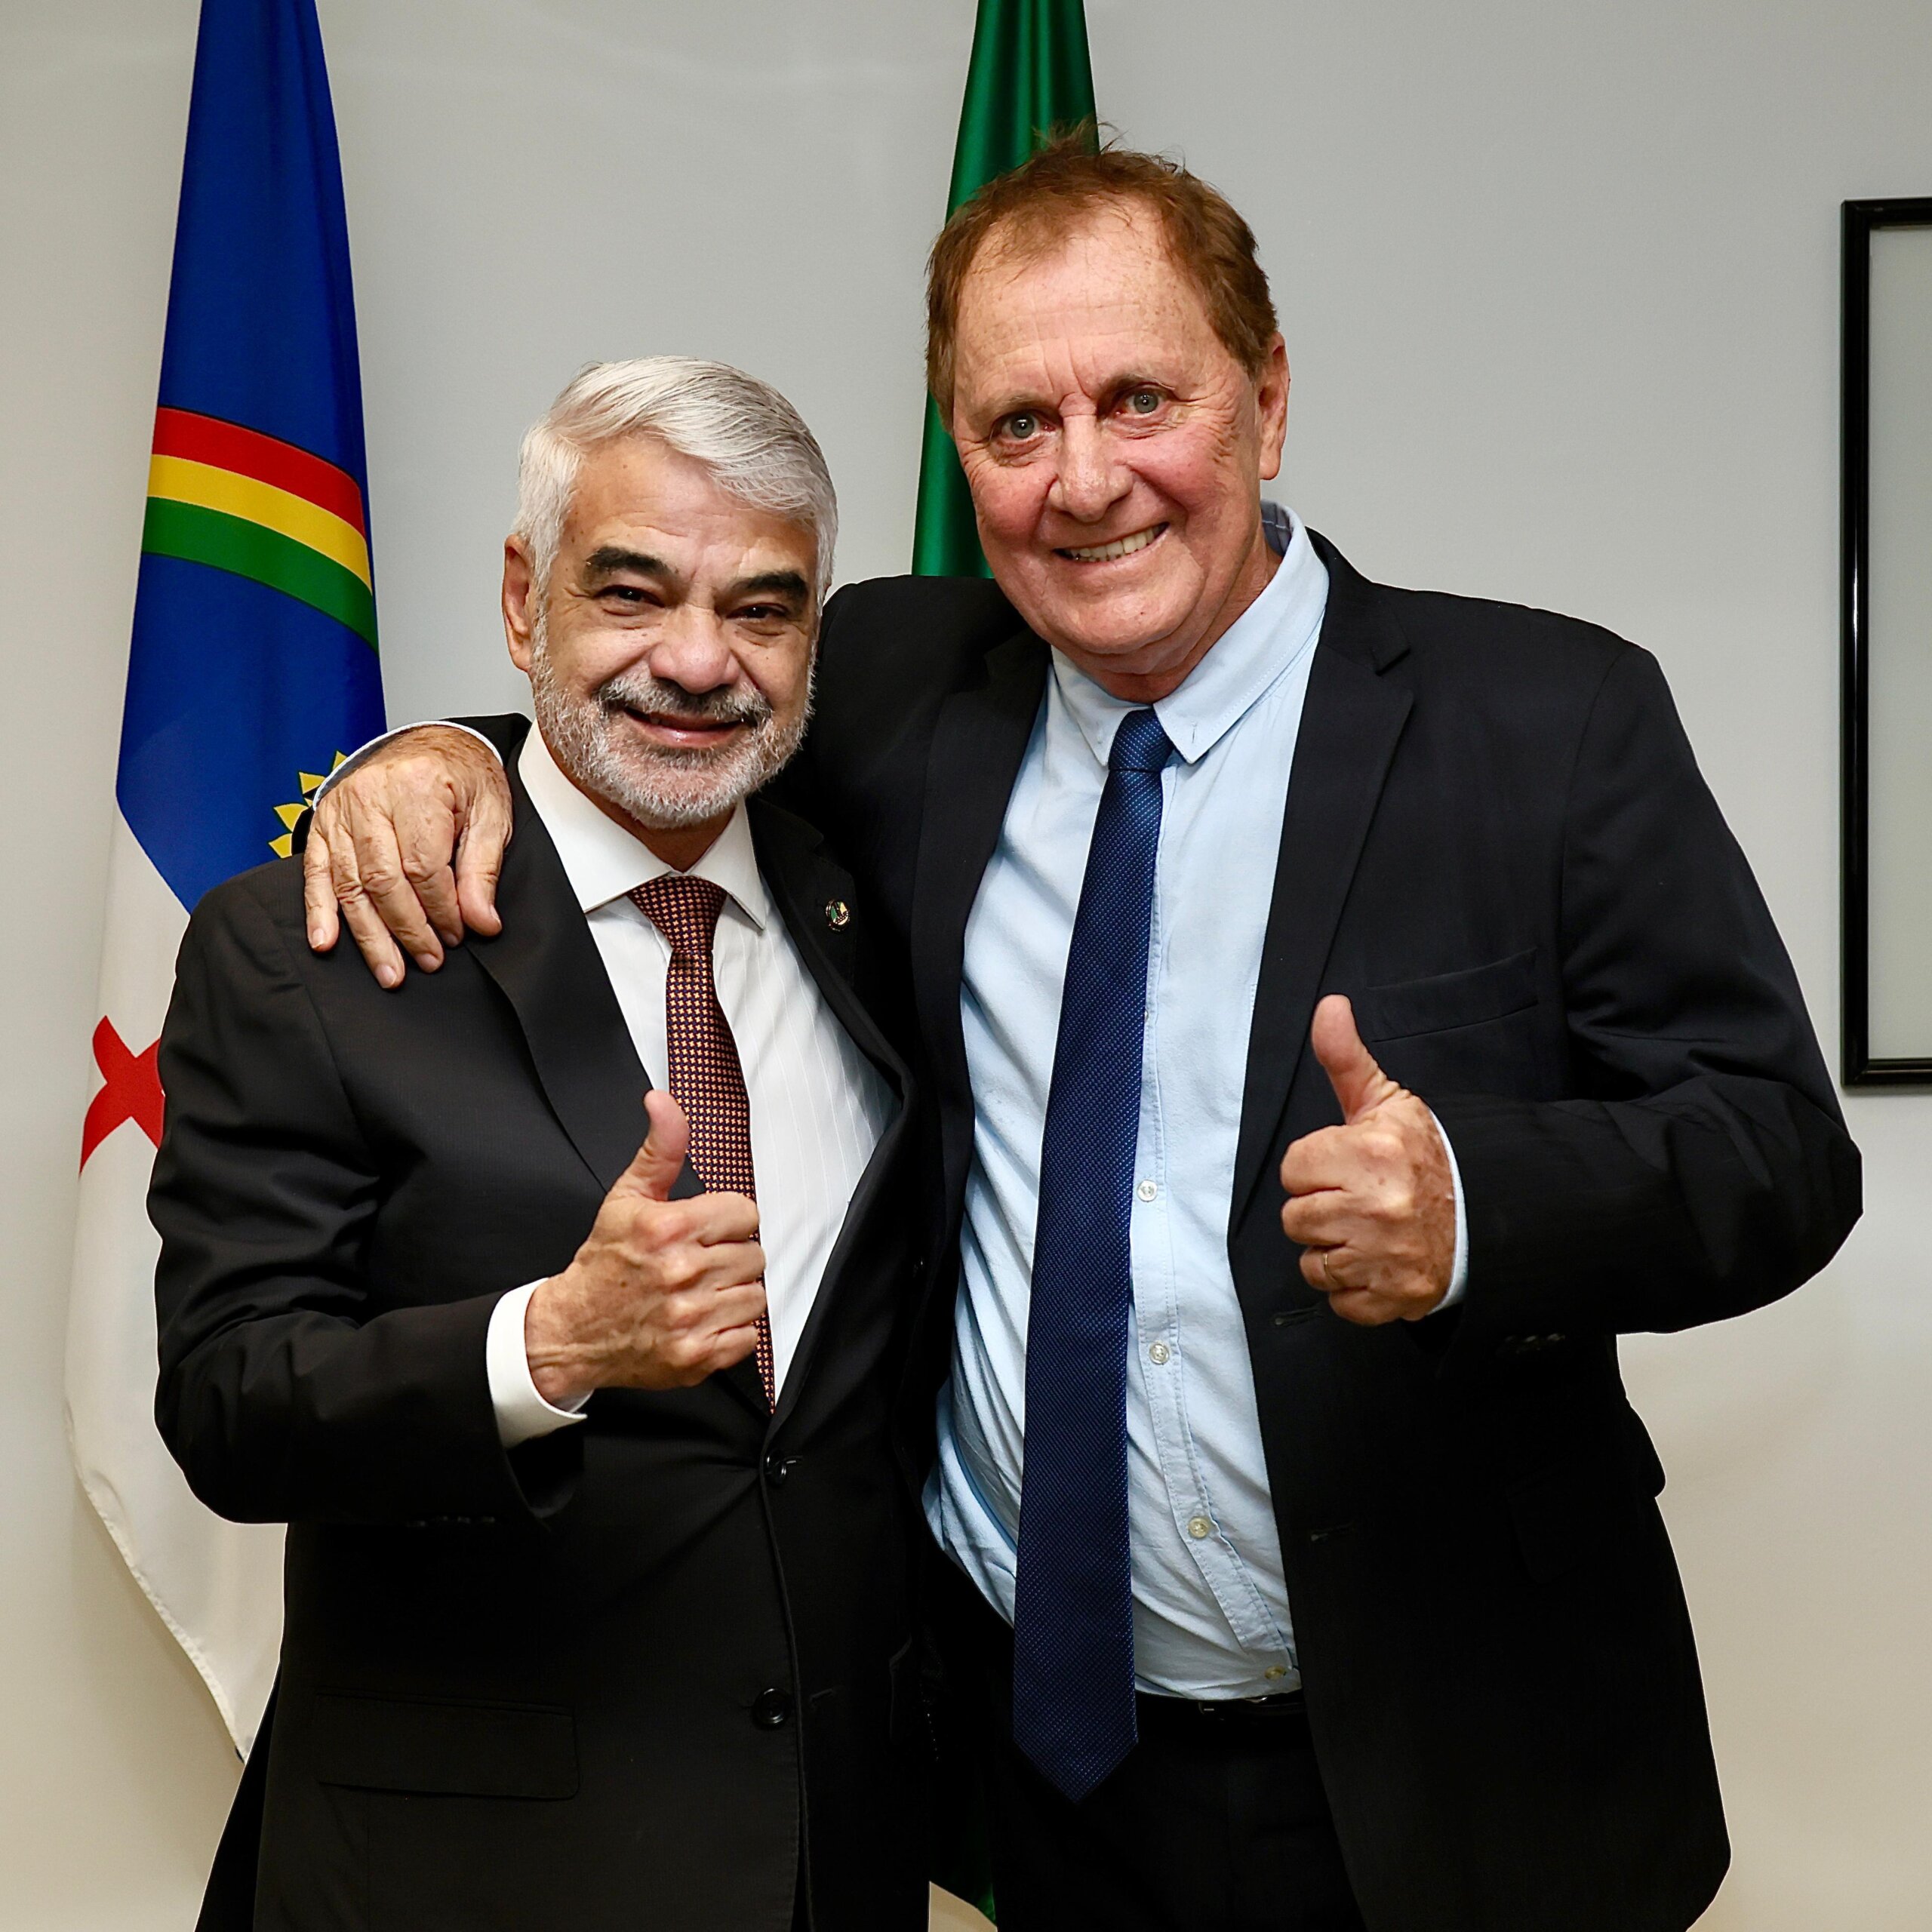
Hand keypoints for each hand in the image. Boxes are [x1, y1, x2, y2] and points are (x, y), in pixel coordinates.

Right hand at [303, 726, 513, 986]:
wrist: (431, 744)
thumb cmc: (463, 777)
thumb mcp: (491, 815)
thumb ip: (484, 870)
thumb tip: (481, 921)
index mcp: (418, 786)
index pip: (424, 866)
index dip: (441, 910)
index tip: (459, 935)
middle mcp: (372, 796)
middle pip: (383, 879)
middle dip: (408, 930)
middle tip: (430, 960)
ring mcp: (341, 810)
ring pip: (350, 884)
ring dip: (370, 935)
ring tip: (390, 971)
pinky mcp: (323, 822)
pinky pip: (316, 872)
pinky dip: (319, 911)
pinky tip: (325, 942)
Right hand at [523, 1091, 765, 1401]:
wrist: (572, 1330)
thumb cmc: (603, 1263)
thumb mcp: (626, 1196)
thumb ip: (660, 1148)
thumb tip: (664, 1101)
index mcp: (669, 1227)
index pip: (745, 1213)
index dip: (728, 1221)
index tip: (707, 1230)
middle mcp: (682, 1272)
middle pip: (754, 1254)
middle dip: (730, 1256)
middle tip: (698, 1263)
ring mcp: (690, 1317)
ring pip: (755, 1294)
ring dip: (733, 1293)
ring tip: (701, 1291)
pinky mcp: (696, 1355)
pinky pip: (748, 1336)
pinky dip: (731, 1330)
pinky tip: (702, 1319)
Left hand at [1280, 995, 1455, 1325]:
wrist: (1487, 1214)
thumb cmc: (1426, 1157)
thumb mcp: (1387, 1102)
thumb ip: (1347, 1059)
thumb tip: (1328, 1006)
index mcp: (1370, 1153)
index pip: (1294, 1168)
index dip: (1315, 1167)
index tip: (1344, 1167)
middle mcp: (1375, 1206)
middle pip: (1296, 1219)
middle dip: (1320, 1210)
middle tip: (1356, 1201)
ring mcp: (1385, 1257)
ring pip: (1312, 1263)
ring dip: (1334, 1251)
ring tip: (1366, 1232)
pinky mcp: (1394, 1297)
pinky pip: (1339, 1301)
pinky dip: (1354, 1289)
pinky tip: (1377, 1263)